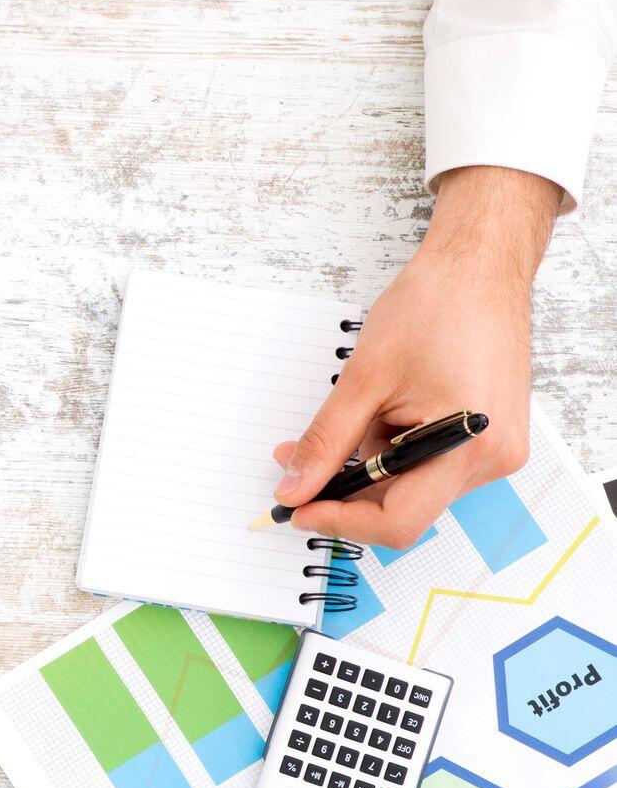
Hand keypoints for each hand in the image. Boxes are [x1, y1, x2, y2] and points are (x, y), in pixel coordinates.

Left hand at [273, 166, 561, 548]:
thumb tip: (294, 489)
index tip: (296, 509)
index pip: (398, 521)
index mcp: (470, 447)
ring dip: (369, 462)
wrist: (480, 266)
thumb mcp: (364, 379)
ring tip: (362, 406)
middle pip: (402, 507)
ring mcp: (493, 448)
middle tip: (295, 461)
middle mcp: (492, 458)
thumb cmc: (435, 306)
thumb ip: (326, 442)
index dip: (339, 521)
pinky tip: (386, 408)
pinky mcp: (486, 436)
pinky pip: (427, 463)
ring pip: (410, 485)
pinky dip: (392, 448)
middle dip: (344, 488)